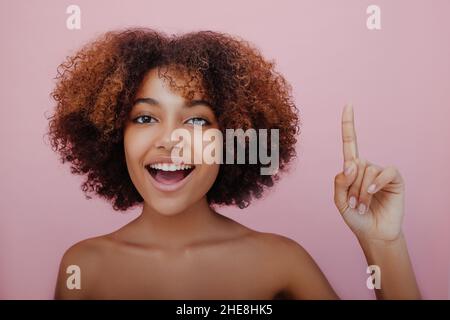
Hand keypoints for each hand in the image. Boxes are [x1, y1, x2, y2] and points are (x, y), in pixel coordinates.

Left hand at [334, 105, 404, 241]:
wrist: (373, 233)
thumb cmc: (355, 217)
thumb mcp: (339, 201)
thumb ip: (339, 182)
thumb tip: (351, 164)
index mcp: (351, 169)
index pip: (350, 143)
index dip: (348, 124)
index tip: (348, 104)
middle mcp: (366, 166)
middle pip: (354, 165)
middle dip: (351, 188)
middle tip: (353, 204)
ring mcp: (380, 172)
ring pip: (367, 171)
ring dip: (362, 191)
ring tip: (362, 206)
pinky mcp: (394, 178)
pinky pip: (385, 171)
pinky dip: (377, 182)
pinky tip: (375, 192)